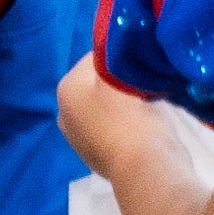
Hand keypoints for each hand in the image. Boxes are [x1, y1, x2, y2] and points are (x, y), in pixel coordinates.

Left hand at [57, 52, 207, 189]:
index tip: (140, 65)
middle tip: (146, 84)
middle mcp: (65, 115)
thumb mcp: (121, 72)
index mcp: (66, 90)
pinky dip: (127, 126)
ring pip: (107, 107)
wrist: (145, 167)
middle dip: (119, 82)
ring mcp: (80, 141)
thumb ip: (115, 54)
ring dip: (124, 104)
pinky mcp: (98, 159)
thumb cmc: (130, 115)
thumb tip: (117, 47)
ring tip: (148, 107)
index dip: (120, 58)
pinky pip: (114, 130)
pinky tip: (144, 128)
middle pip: (98, 85)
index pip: (94, 59)